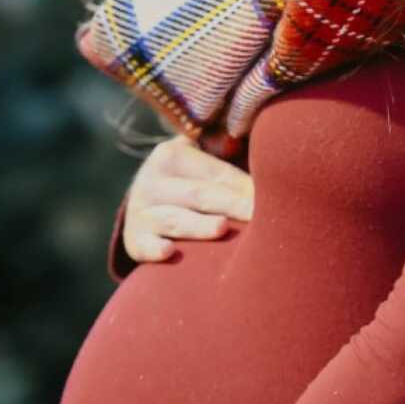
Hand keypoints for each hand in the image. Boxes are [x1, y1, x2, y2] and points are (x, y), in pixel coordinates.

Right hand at [122, 133, 253, 261]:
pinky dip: (155, 250)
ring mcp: (140, 213)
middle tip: (257, 215)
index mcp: (170, 156)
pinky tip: (168, 252)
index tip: (270, 198)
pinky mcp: (134, 241)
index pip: (215, 173)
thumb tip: (259, 152)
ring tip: (222, 228)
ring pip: (175, 220)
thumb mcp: (196, 160)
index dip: (243, 186)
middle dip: (231, 205)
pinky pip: (145, 246)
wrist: (142, 207)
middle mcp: (151, 182)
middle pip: (199, 195)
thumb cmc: (187, 183)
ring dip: (199, 226)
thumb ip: (221, 152)